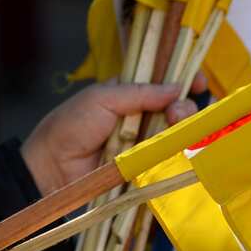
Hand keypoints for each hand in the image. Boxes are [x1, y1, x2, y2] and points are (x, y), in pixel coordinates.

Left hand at [20, 80, 203, 195]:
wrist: (51, 169)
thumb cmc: (70, 126)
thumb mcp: (102, 98)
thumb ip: (140, 92)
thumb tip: (177, 87)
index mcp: (128, 94)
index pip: (162, 84)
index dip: (183, 82)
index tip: (199, 83)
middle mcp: (139, 118)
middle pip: (176, 109)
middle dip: (185, 107)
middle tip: (178, 113)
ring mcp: (142, 145)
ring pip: (176, 135)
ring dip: (182, 129)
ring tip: (175, 128)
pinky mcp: (143, 169)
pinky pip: (167, 161)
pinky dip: (176, 155)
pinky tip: (178, 150)